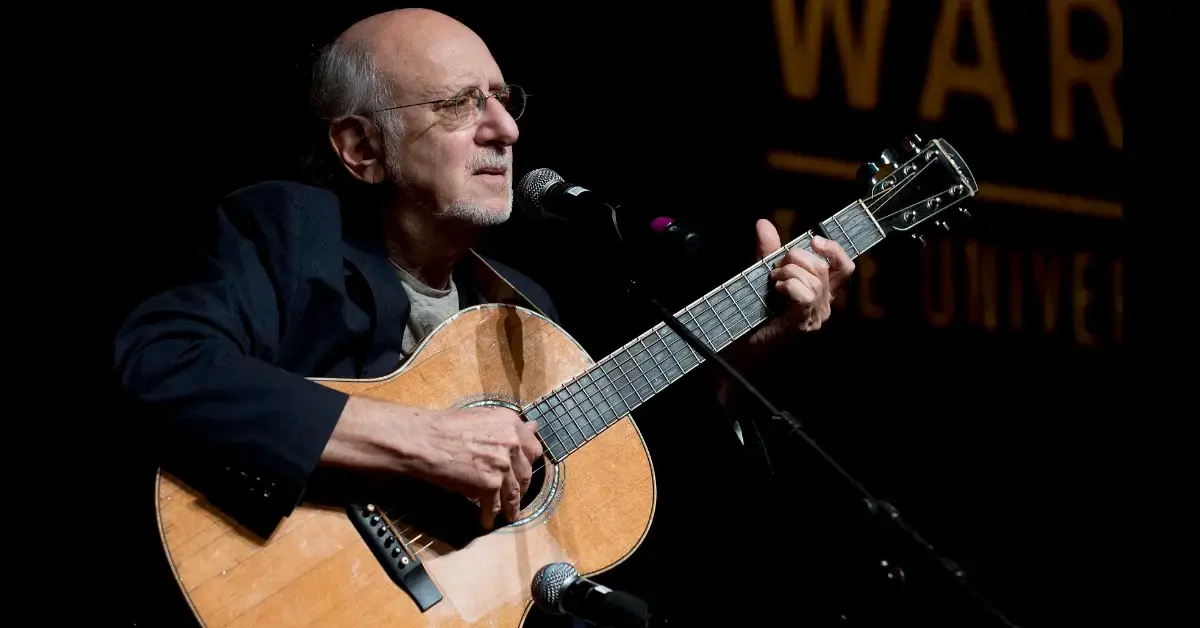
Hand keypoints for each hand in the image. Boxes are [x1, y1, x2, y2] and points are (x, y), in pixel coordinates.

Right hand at [404, 406, 543, 529]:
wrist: (425, 440)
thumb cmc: (446, 427)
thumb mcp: (484, 418)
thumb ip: (509, 428)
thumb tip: (533, 427)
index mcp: (511, 424)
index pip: (534, 449)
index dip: (528, 463)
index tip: (523, 470)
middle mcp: (512, 444)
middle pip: (525, 474)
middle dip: (521, 487)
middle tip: (516, 495)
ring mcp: (502, 466)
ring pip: (512, 493)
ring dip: (510, 507)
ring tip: (509, 515)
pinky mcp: (489, 485)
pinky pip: (493, 506)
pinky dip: (489, 516)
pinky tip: (486, 521)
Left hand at [744, 219, 854, 350]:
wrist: (742, 340)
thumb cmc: (756, 308)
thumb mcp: (764, 272)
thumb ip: (769, 250)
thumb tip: (763, 223)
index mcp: (822, 291)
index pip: (845, 267)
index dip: (834, 250)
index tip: (814, 241)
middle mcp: (824, 304)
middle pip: (824, 268)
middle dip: (796, 259)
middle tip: (775, 269)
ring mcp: (815, 316)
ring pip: (815, 280)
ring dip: (789, 273)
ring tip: (773, 281)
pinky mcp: (802, 323)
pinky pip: (806, 295)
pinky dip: (789, 286)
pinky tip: (777, 290)